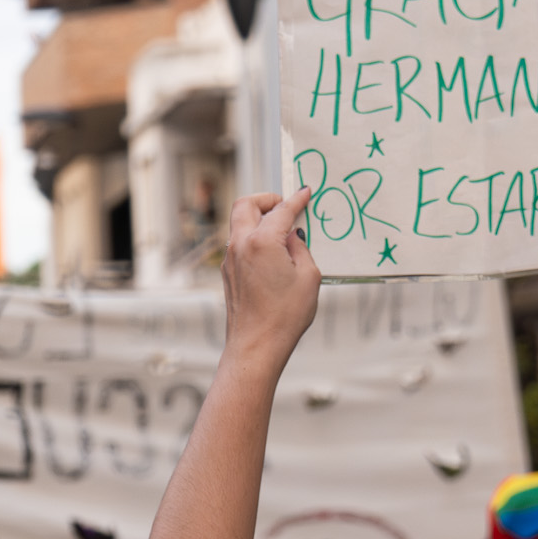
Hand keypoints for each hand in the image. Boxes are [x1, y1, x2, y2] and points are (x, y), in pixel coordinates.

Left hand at [220, 189, 320, 370]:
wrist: (256, 346)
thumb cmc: (285, 316)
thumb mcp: (309, 278)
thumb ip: (301, 248)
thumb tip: (293, 235)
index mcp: (262, 241)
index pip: (281, 210)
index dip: (297, 199)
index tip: (306, 192)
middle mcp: (240, 245)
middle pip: (246, 204)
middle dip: (266, 199)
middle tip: (284, 205)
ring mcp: (230, 259)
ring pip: (239, 223)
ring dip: (258, 218)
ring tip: (281, 230)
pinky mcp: (228, 273)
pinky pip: (239, 243)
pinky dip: (253, 237)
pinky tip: (272, 251)